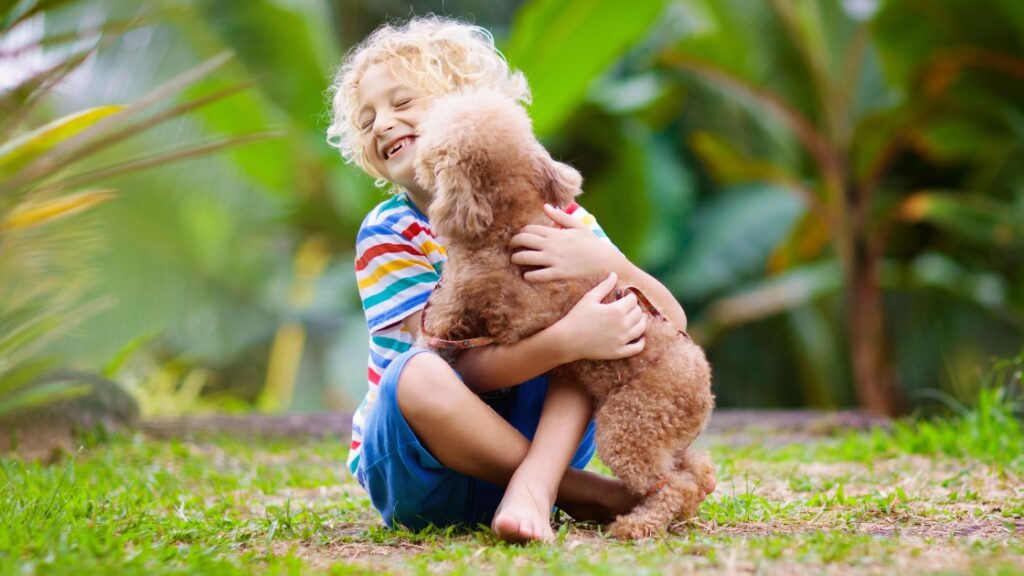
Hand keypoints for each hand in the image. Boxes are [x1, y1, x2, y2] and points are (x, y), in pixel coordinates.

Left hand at [509, 204, 623, 282]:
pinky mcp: (558, 273)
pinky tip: (526, 276)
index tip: (519, 237)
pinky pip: (537, 275)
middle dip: (513, 243)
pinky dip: (528, 275)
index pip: (529, 228)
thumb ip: (561, 217)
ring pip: (525, 257)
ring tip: (514, 260)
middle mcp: (552, 244)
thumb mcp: (578, 226)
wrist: (606, 262)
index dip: (520, 232)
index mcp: (556, 232)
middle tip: (511, 247)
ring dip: (516, 259)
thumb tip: (545, 206)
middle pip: (523, 240)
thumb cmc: (593, 244)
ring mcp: (554, 259)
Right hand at [553, 272, 646, 361]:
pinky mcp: (618, 352)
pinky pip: (637, 348)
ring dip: (641, 322)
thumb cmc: (577, 317)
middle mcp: (623, 325)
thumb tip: (614, 274)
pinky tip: (640, 337)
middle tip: (629, 307)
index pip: (633, 300)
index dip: (630, 297)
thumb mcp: (589, 298)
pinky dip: (641, 342)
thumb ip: (604, 286)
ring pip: (641, 329)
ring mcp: (622, 340)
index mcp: (617, 310)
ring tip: (638, 319)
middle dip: (635, 308)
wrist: (567, 340)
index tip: (625, 297)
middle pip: (639, 314)